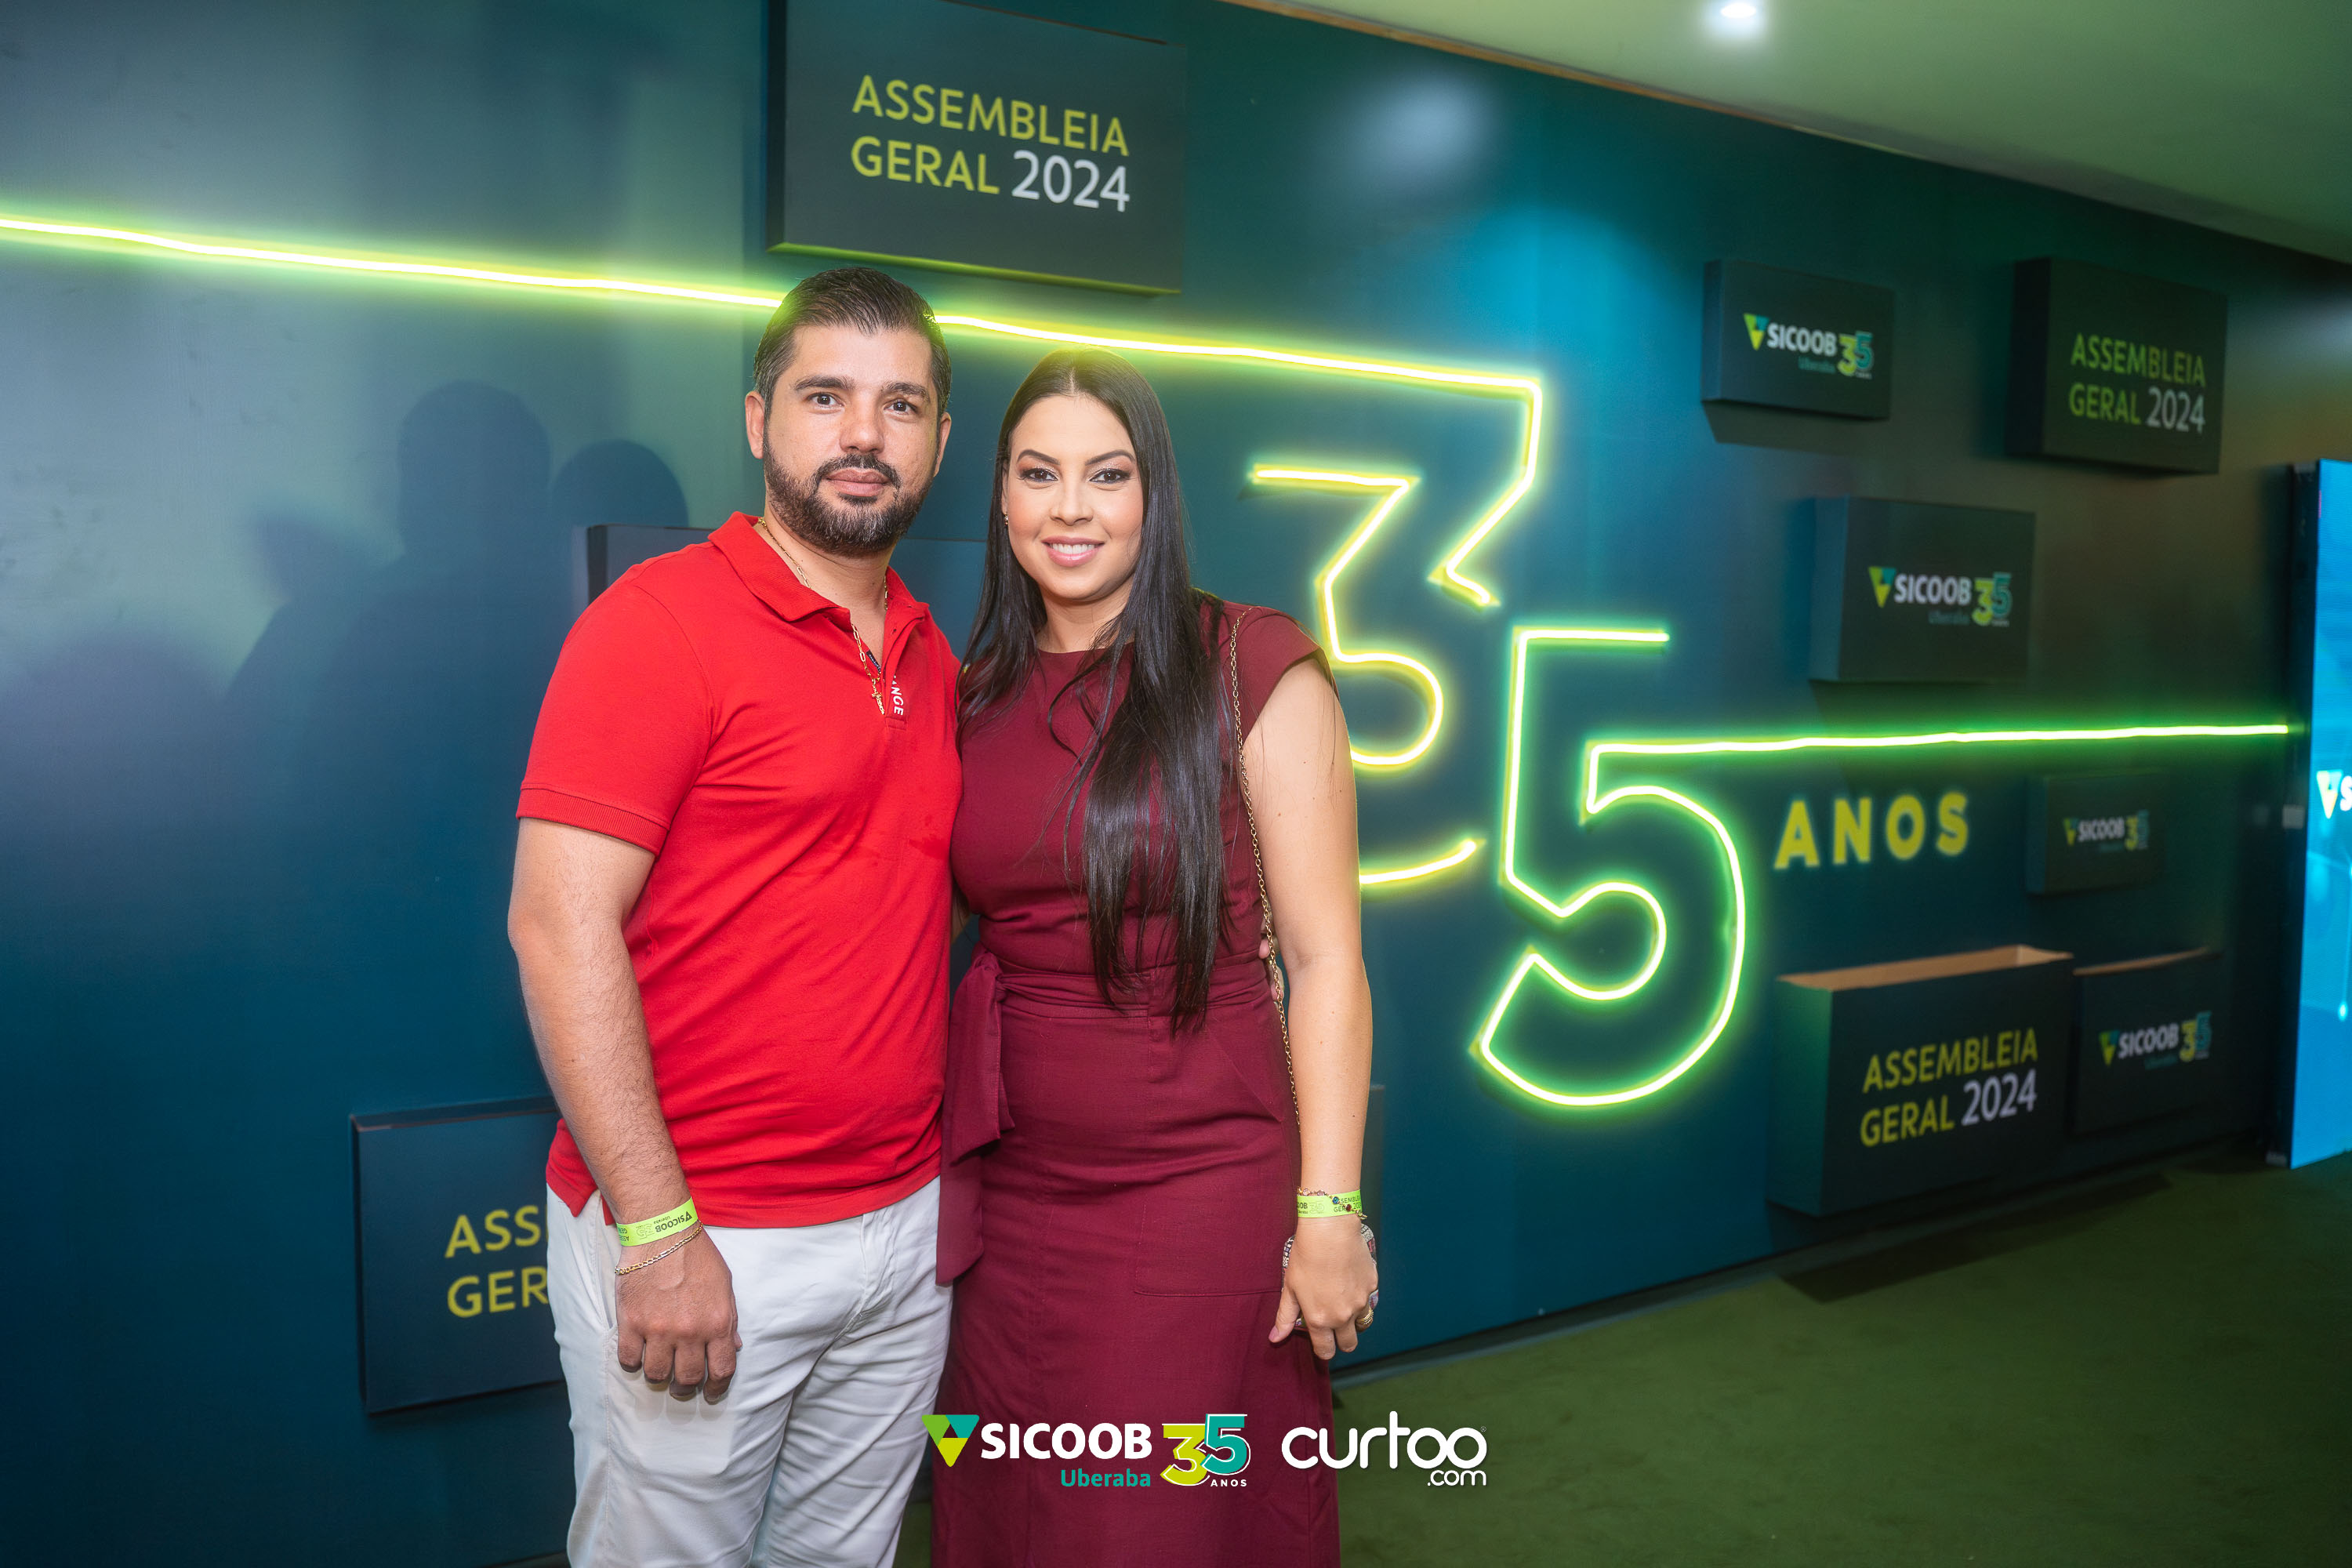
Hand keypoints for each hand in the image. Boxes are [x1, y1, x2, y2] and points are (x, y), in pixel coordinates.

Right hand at [615, 1231, 740, 1402]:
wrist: (662, 1233)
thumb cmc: (697, 1256)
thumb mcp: (725, 1286)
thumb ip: (729, 1320)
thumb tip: (733, 1348)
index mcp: (717, 1323)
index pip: (721, 1371)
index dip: (717, 1389)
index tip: (711, 1393)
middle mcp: (689, 1332)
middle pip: (687, 1379)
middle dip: (685, 1387)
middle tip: (681, 1384)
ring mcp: (658, 1329)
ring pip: (656, 1375)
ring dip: (659, 1377)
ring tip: (659, 1369)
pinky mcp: (631, 1322)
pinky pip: (629, 1360)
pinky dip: (633, 1363)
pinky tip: (638, 1354)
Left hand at [1269, 1217, 1376, 1360]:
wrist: (1330, 1230)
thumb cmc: (1306, 1257)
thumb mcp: (1290, 1288)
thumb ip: (1285, 1317)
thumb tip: (1275, 1338)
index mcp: (1320, 1319)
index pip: (1325, 1350)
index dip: (1323, 1350)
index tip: (1321, 1344)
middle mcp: (1343, 1315)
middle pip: (1349, 1344)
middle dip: (1342, 1341)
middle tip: (1334, 1328)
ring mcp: (1360, 1301)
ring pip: (1361, 1321)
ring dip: (1353, 1319)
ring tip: (1341, 1301)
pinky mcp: (1372, 1285)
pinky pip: (1368, 1298)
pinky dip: (1360, 1295)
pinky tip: (1348, 1279)